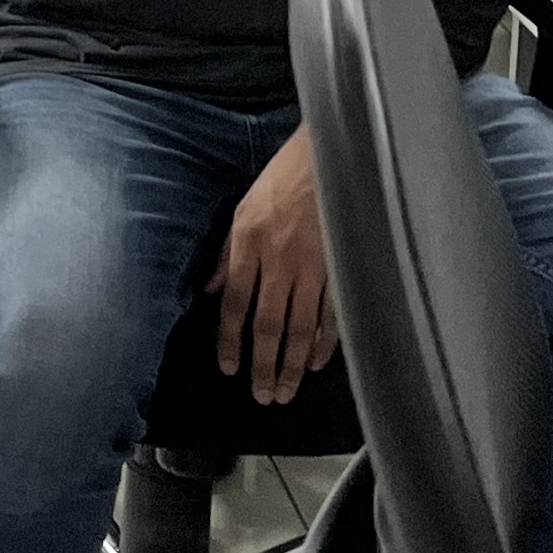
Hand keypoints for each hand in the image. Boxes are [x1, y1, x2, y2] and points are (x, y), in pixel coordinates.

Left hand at [213, 132, 334, 403]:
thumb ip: (227, 254)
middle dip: (263, 365)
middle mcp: (279, 260)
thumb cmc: (281, 180)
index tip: (229, 369)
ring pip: (300, 327)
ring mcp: (313, 267)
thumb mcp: (242, 209)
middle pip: (268, 324)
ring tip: (284, 391)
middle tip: (262, 396)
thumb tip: (213, 292)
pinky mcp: (340, 267)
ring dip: (291, 364)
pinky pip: (331, 314)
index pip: (236, 304)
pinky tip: (314, 364)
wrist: (327, 156)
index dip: (231, 341)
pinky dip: (323, 343)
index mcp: (250, 243)